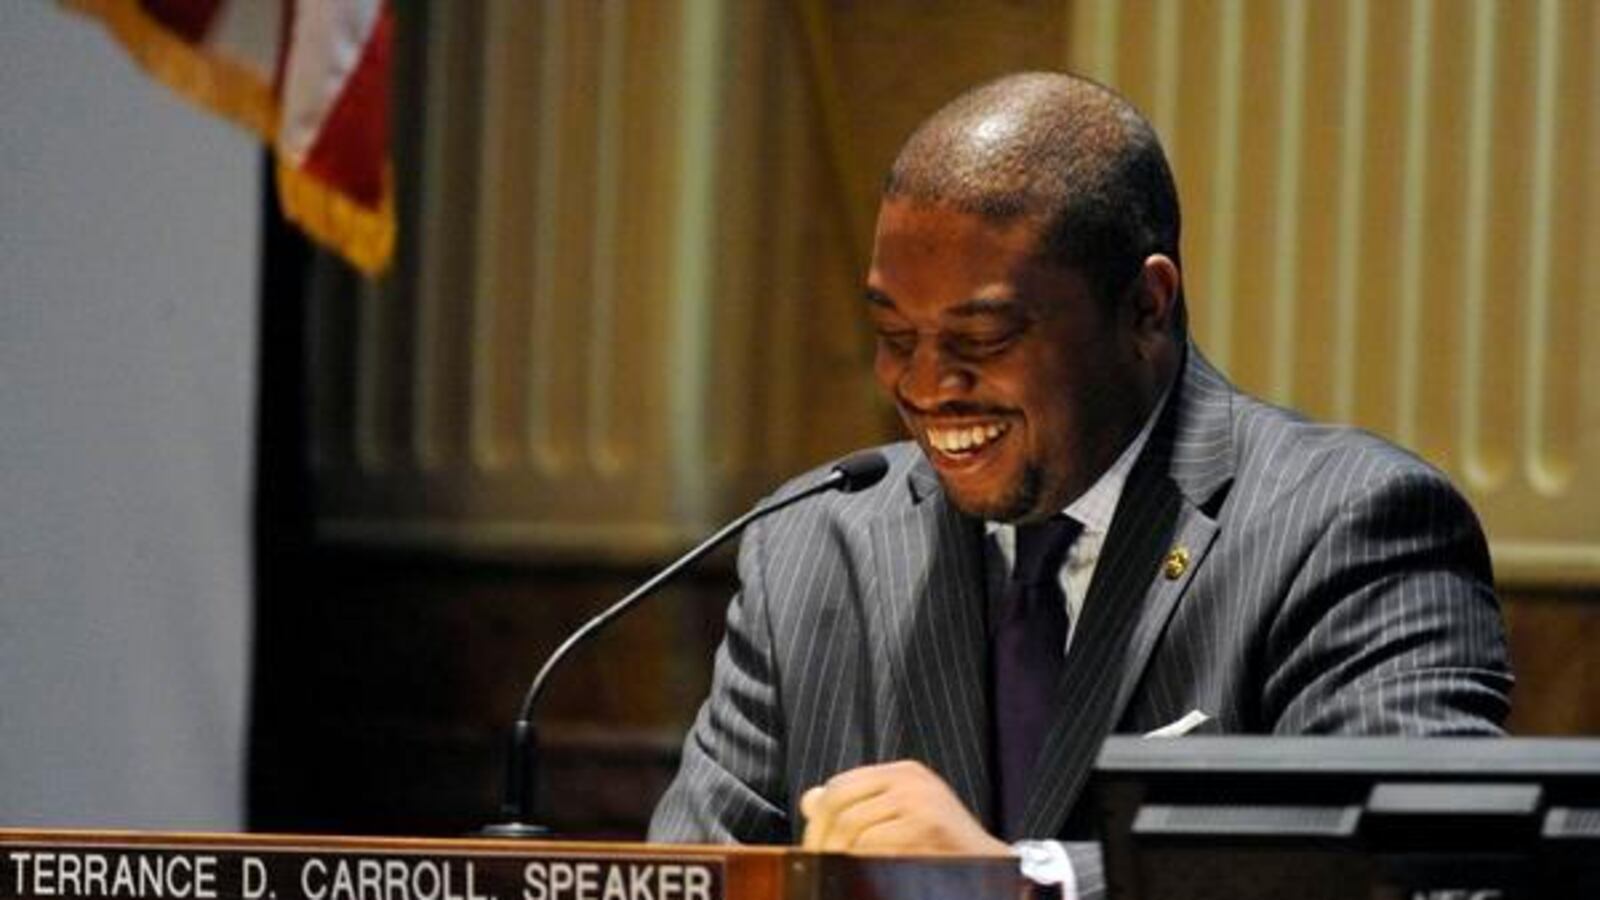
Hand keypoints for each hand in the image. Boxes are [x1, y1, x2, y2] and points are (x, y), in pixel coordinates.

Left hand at [799, 760, 1011, 855]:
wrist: (990, 868)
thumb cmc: (942, 849)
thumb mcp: (899, 818)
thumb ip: (859, 806)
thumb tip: (810, 799)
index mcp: (902, 773)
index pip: (840, 785)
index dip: (817, 819)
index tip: (811, 847)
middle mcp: (910, 779)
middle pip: (839, 801)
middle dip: (820, 837)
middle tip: (815, 863)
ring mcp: (919, 799)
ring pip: (852, 825)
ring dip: (837, 854)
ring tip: (835, 872)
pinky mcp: (926, 825)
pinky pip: (873, 844)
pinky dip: (860, 862)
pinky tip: (864, 873)